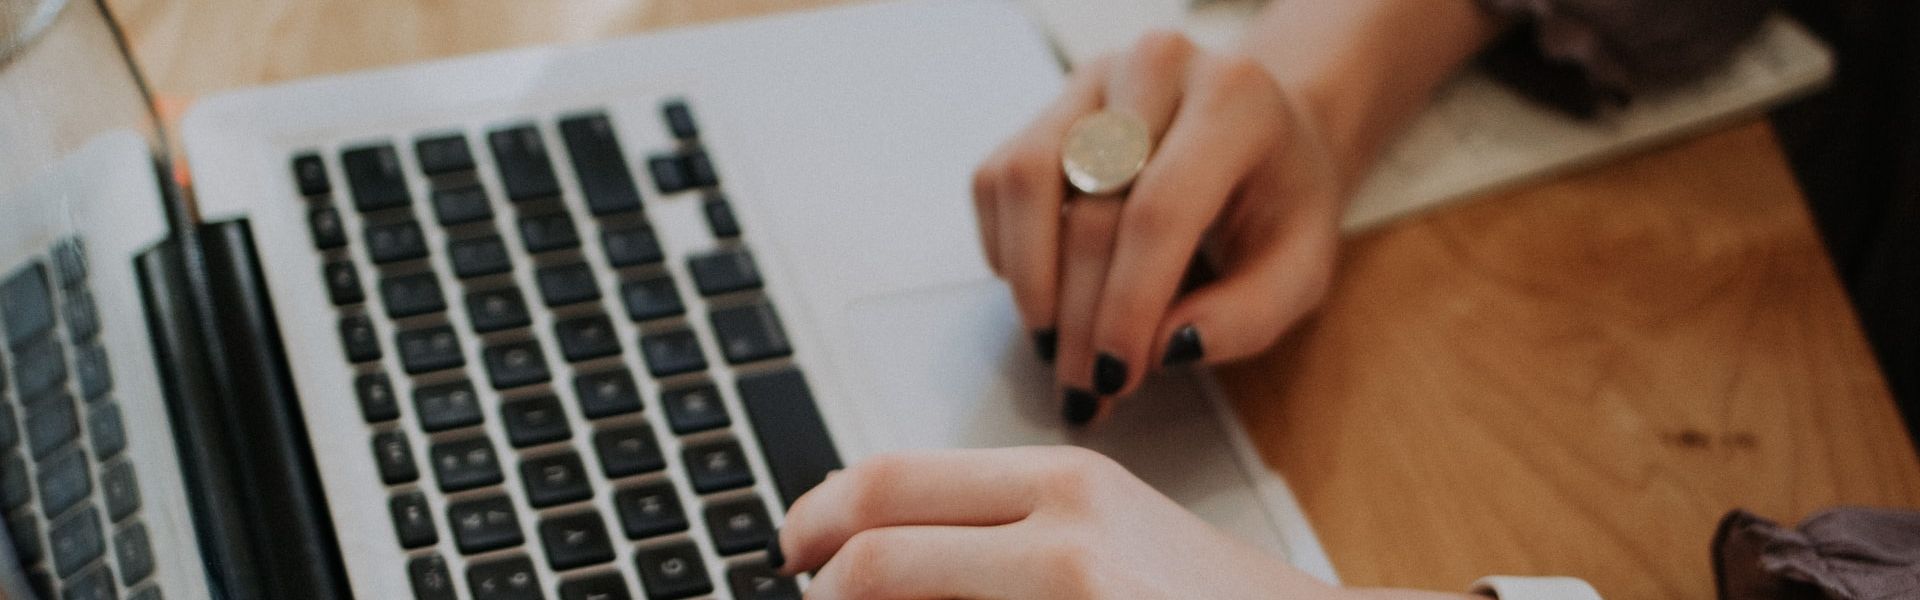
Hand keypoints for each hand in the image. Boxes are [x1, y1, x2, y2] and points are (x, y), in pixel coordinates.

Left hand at [773, 446, 1344, 598]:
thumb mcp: (1106, 530)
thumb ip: (1005, 523)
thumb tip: (876, 535)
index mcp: (1064, 481)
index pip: (889, 479)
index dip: (816, 518)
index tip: (794, 549)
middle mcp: (1061, 536)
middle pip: (874, 557)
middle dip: (823, 592)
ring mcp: (1072, 598)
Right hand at [971, 32, 1344, 420]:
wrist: (1262, 132)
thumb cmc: (1279, 203)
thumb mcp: (1300, 269)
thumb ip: (1247, 317)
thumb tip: (1165, 350)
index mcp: (1234, 101)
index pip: (1160, 210)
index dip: (1127, 304)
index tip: (1115, 377)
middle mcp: (1157, 68)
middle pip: (1091, 207)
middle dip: (1080, 317)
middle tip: (1083, 389)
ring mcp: (1093, 79)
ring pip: (1025, 180)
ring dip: (1030, 281)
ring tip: (1053, 345)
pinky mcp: (1048, 104)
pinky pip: (997, 179)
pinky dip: (1008, 249)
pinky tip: (1046, 292)